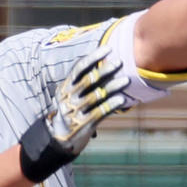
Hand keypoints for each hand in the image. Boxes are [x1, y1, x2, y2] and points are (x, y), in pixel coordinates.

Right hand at [19, 48, 129, 182]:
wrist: (60, 137)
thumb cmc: (73, 109)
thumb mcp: (71, 94)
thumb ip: (85, 81)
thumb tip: (107, 61)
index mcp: (65, 87)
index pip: (79, 68)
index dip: (94, 57)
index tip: (108, 49)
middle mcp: (68, 98)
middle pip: (88, 80)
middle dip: (105, 70)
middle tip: (119, 62)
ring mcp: (75, 111)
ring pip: (96, 96)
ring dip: (112, 87)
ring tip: (126, 80)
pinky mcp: (83, 124)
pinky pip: (99, 113)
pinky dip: (111, 105)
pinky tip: (122, 100)